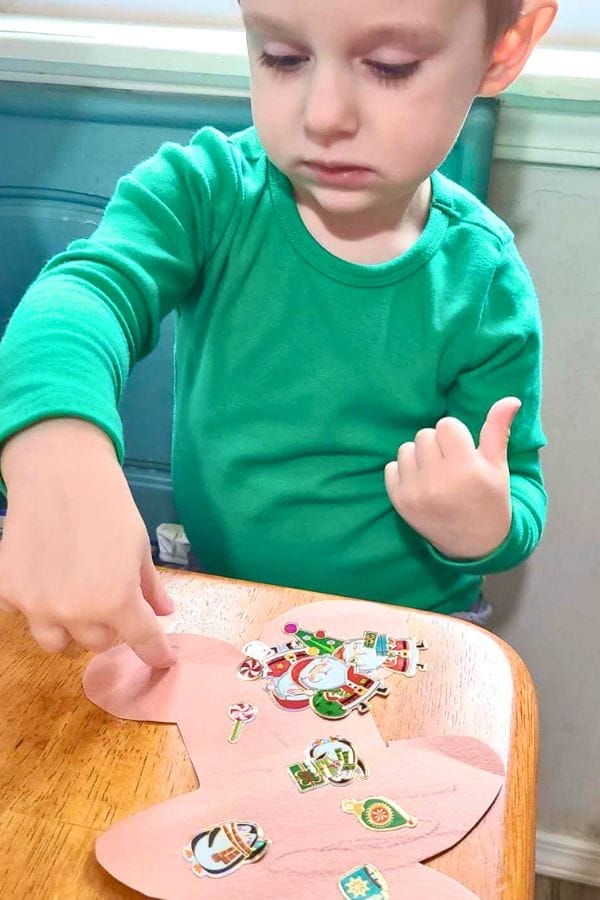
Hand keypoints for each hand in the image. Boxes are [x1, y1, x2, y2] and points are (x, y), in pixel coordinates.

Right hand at [0, 419, 176, 667]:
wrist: (59, 473)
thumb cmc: (109, 506)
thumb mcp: (139, 547)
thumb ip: (150, 587)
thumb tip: (165, 612)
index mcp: (116, 600)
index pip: (142, 642)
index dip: (155, 652)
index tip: (162, 659)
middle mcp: (75, 611)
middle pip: (98, 643)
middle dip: (110, 627)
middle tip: (111, 600)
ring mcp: (36, 605)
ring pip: (58, 642)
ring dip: (72, 628)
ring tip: (77, 597)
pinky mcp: (7, 591)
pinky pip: (23, 616)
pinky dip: (36, 605)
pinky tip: (45, 577)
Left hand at [384, 398, 520, 559]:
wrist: (475, 544)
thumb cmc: (490, 499)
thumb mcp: (497, 466)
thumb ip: (497, 430)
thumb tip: (510, 399)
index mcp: (465, 469)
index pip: (446, 426)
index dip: (456, 435)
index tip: (464, 451)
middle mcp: (437, 480)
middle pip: (424, 434)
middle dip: (438, 444)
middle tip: (450, 464)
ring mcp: (415, 492)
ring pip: (406, 449)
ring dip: (420, 457)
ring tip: (436, 474)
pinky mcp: (399, 502)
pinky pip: (391, 468)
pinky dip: (404, 472)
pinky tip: (422, 485)